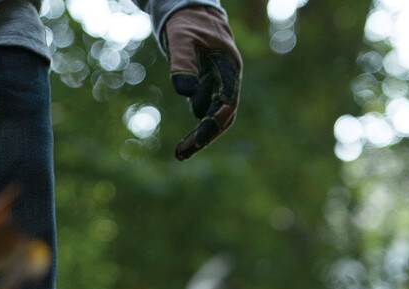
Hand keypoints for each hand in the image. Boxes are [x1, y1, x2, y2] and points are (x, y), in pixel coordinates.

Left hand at [164, 6, 241, 159]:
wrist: (190, 14)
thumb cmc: (188, 24)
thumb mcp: (182, 39)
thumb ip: (182, 63)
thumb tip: (184, 92)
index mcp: (228, 68)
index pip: (227, 101)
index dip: (214, 122)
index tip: (198, 139)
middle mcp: (227, 80)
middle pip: (223, 115)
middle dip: (205, 136)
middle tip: (182, 154)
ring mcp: (218, 85)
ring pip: (215, 117)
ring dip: (201, 137)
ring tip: (181, 154)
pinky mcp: (207, 88)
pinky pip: (206, 112)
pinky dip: (197, 128)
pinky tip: (183, 144)